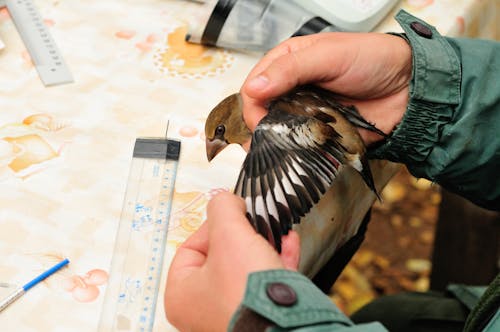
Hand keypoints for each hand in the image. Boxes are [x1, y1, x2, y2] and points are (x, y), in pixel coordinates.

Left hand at [164, 192, 300, 331]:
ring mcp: (232, 311)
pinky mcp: (259, 313)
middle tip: (253, 223)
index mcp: (181, 294)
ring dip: (263, 243)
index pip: (192, 246)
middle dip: (244, 234)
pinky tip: (287, 243)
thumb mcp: (229, 234)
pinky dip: (276, 260)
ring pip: (246, 267)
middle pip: (222, 255)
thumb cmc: (247, 293)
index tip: (232, 215)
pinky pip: (265, 281)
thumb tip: (226, 200)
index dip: (214, 225)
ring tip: (273, 229)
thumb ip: (222, 208)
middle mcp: (203, 308)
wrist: (284, 324)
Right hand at [240, 32, 411, 144]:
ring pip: (278, 131)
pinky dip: (294, 153)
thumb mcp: (329, 55)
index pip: (256, 83)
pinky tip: (291, 159)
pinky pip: (300, 145)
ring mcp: (306, 112)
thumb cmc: (373, 60)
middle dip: (261, 126)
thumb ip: (290, 69)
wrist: (409, 89)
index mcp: (290, 62)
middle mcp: (294, 88)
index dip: (253, 102)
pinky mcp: (320, 133)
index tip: (259, 119)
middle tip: (266, 139)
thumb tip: (254, 88)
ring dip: (274, 143)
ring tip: (273, 154)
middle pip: (263, 110)